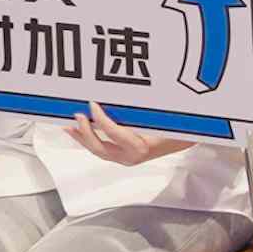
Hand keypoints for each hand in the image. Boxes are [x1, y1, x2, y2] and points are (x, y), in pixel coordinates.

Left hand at [63, 103, 193, 167]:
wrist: (184, 141)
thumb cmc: (177, 128)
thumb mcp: (164, 118)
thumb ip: (147, 110)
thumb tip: (127, 92)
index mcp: (141, 147)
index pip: (115, 134)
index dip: (101, 120)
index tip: (92, 105)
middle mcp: (130, 157)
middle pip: (100, 147)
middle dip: (85, 132)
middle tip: (76, 115)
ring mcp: (124, 158)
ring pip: (97, 150)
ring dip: (81, 137)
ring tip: (68, 125)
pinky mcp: (121, 156)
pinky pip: (100, 149)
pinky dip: (88, 139)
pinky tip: (79, 130)